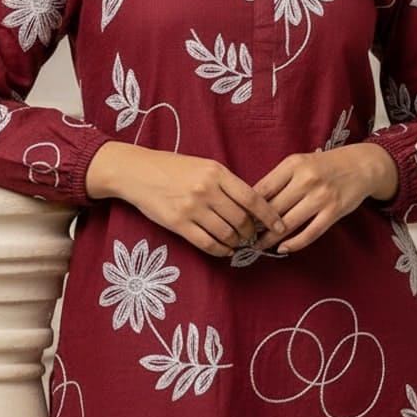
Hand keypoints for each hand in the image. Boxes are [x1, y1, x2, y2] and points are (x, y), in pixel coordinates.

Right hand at [86, 142, 284, 257]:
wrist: (137, 172)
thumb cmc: (173, 167)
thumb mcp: (203, 165)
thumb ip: (225, 183)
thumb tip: (251, 205)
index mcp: (216, 172)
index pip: (252, 198)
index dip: (269, 215)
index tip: (280, 225)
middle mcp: (206, 190)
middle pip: (241, 219)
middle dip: (252, 232)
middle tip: (254, 236)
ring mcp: (192, 208)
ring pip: (227, 233)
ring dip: (237, 242)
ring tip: (239, 243)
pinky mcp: (178, 224)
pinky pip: (207, 243)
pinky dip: (221, 250)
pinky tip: (225, 250)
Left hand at [253, 143, 398, 254]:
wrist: (360, 165)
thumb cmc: (323, 165)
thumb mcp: (299, 163)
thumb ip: (278, 180)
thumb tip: (251, 202)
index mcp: (293, 165)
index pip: (262, 189)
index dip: (247, 208)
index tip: (238, 219)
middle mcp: (306, 180)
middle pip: (273, 209)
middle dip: (256, 226)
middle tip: (244, 236)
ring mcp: (321, 197)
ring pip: (288, 223)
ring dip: (270, 238)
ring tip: (258, 245)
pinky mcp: (334, 211)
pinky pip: (310, 233)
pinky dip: (294, 244)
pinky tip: (283, 248)